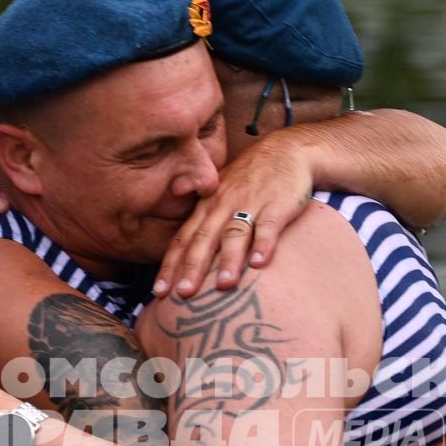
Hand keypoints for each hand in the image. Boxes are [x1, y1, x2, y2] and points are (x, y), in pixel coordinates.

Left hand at [153, 132, 314, 298]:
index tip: (159, 292)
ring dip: (228, 259)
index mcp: (207, 208)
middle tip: (183, 294)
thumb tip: (179, 256)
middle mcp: (223, 206)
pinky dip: (264, 244)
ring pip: (235, 233)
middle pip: (204, 239)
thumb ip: (202, 222)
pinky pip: (268, 225)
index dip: (170, 266)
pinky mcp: (277, 204)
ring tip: (223, 285)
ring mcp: (250, 203)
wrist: (286, 150)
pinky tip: (259, 264)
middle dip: (192, 267)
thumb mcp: (218, 195)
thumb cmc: (249, 180)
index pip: (183, 239)